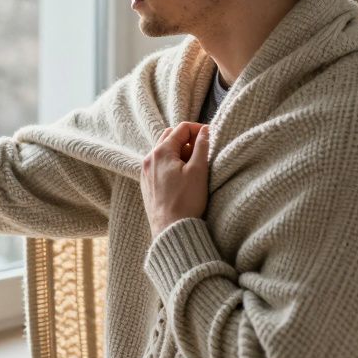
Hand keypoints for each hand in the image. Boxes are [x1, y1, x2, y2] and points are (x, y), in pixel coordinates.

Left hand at [140, 121, 210, 235]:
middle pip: (170, 136)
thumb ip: (202, 146)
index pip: (181, 129)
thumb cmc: (186, 201)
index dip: (198, 129)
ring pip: (164, 150)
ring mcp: (146, 171)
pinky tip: (182, 176)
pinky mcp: (147, 183)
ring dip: (179, 151)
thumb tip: (204, 130)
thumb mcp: (198, 171)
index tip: (210, 136)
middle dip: (187, 139)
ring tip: (193, 165)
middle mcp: (150, 158)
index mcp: (161, 152)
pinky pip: (159, 164)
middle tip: (202, 151)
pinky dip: (171, 163)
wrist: (170, 229)